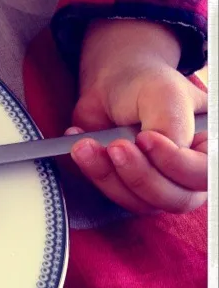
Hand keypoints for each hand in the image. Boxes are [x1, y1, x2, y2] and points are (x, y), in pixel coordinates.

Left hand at [67, 19, 207, 213]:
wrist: (112, 85)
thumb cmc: (145, 85)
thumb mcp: (163, 94)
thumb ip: (170, 125)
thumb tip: (160, 155)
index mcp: (209, 148)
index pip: (203, 173)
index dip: (174, 163)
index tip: (144, 138)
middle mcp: (188, 173)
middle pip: (175, 198)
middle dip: (140, 175)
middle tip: (115, 146)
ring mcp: (158, 184)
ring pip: (141, 202)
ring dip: (110, 176)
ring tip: (87, 145)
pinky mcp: (127, 188)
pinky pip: (114, 195)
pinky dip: (94, 173)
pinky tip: (82, 146)